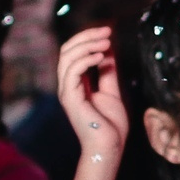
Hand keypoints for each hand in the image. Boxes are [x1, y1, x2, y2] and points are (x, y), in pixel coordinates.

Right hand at [56, 26, 128, 166]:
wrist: (109, 148)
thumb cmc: (110, 126)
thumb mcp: (112, 91)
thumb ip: (108, 72)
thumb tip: (108, 50)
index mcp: (75, 84)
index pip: (73, 52)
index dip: (88, 38)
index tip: (108, 32)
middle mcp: (67, 86)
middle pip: (66, 50)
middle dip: (86, 36)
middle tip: (107, 31)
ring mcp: (67, 92)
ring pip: (67, 57)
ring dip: (87, 45)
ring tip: (106, 42)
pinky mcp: (70, 99)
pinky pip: (72, 71)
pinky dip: (86, 59)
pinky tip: (101, 56)